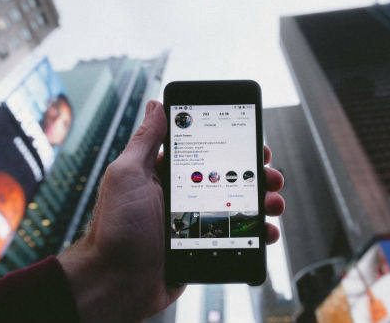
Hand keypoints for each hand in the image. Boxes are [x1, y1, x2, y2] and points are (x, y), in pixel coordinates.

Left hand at [58, 101, 284, 321]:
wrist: (116, 283)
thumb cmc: (115, 228)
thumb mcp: (127, 175)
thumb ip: (145, 141)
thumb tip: (157, 105)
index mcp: (166, 175)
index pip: (207, 152)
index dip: (233, 146)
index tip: (254, 142)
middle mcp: (183, 197)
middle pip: (229, 179)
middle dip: (255, 174)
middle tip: (271, 175)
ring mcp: (196, 223)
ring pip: (238, 208)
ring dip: (262, 202)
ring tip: (274, 203)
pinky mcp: (204, 248)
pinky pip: (237, 238)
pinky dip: (256, 234)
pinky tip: (267, 232)